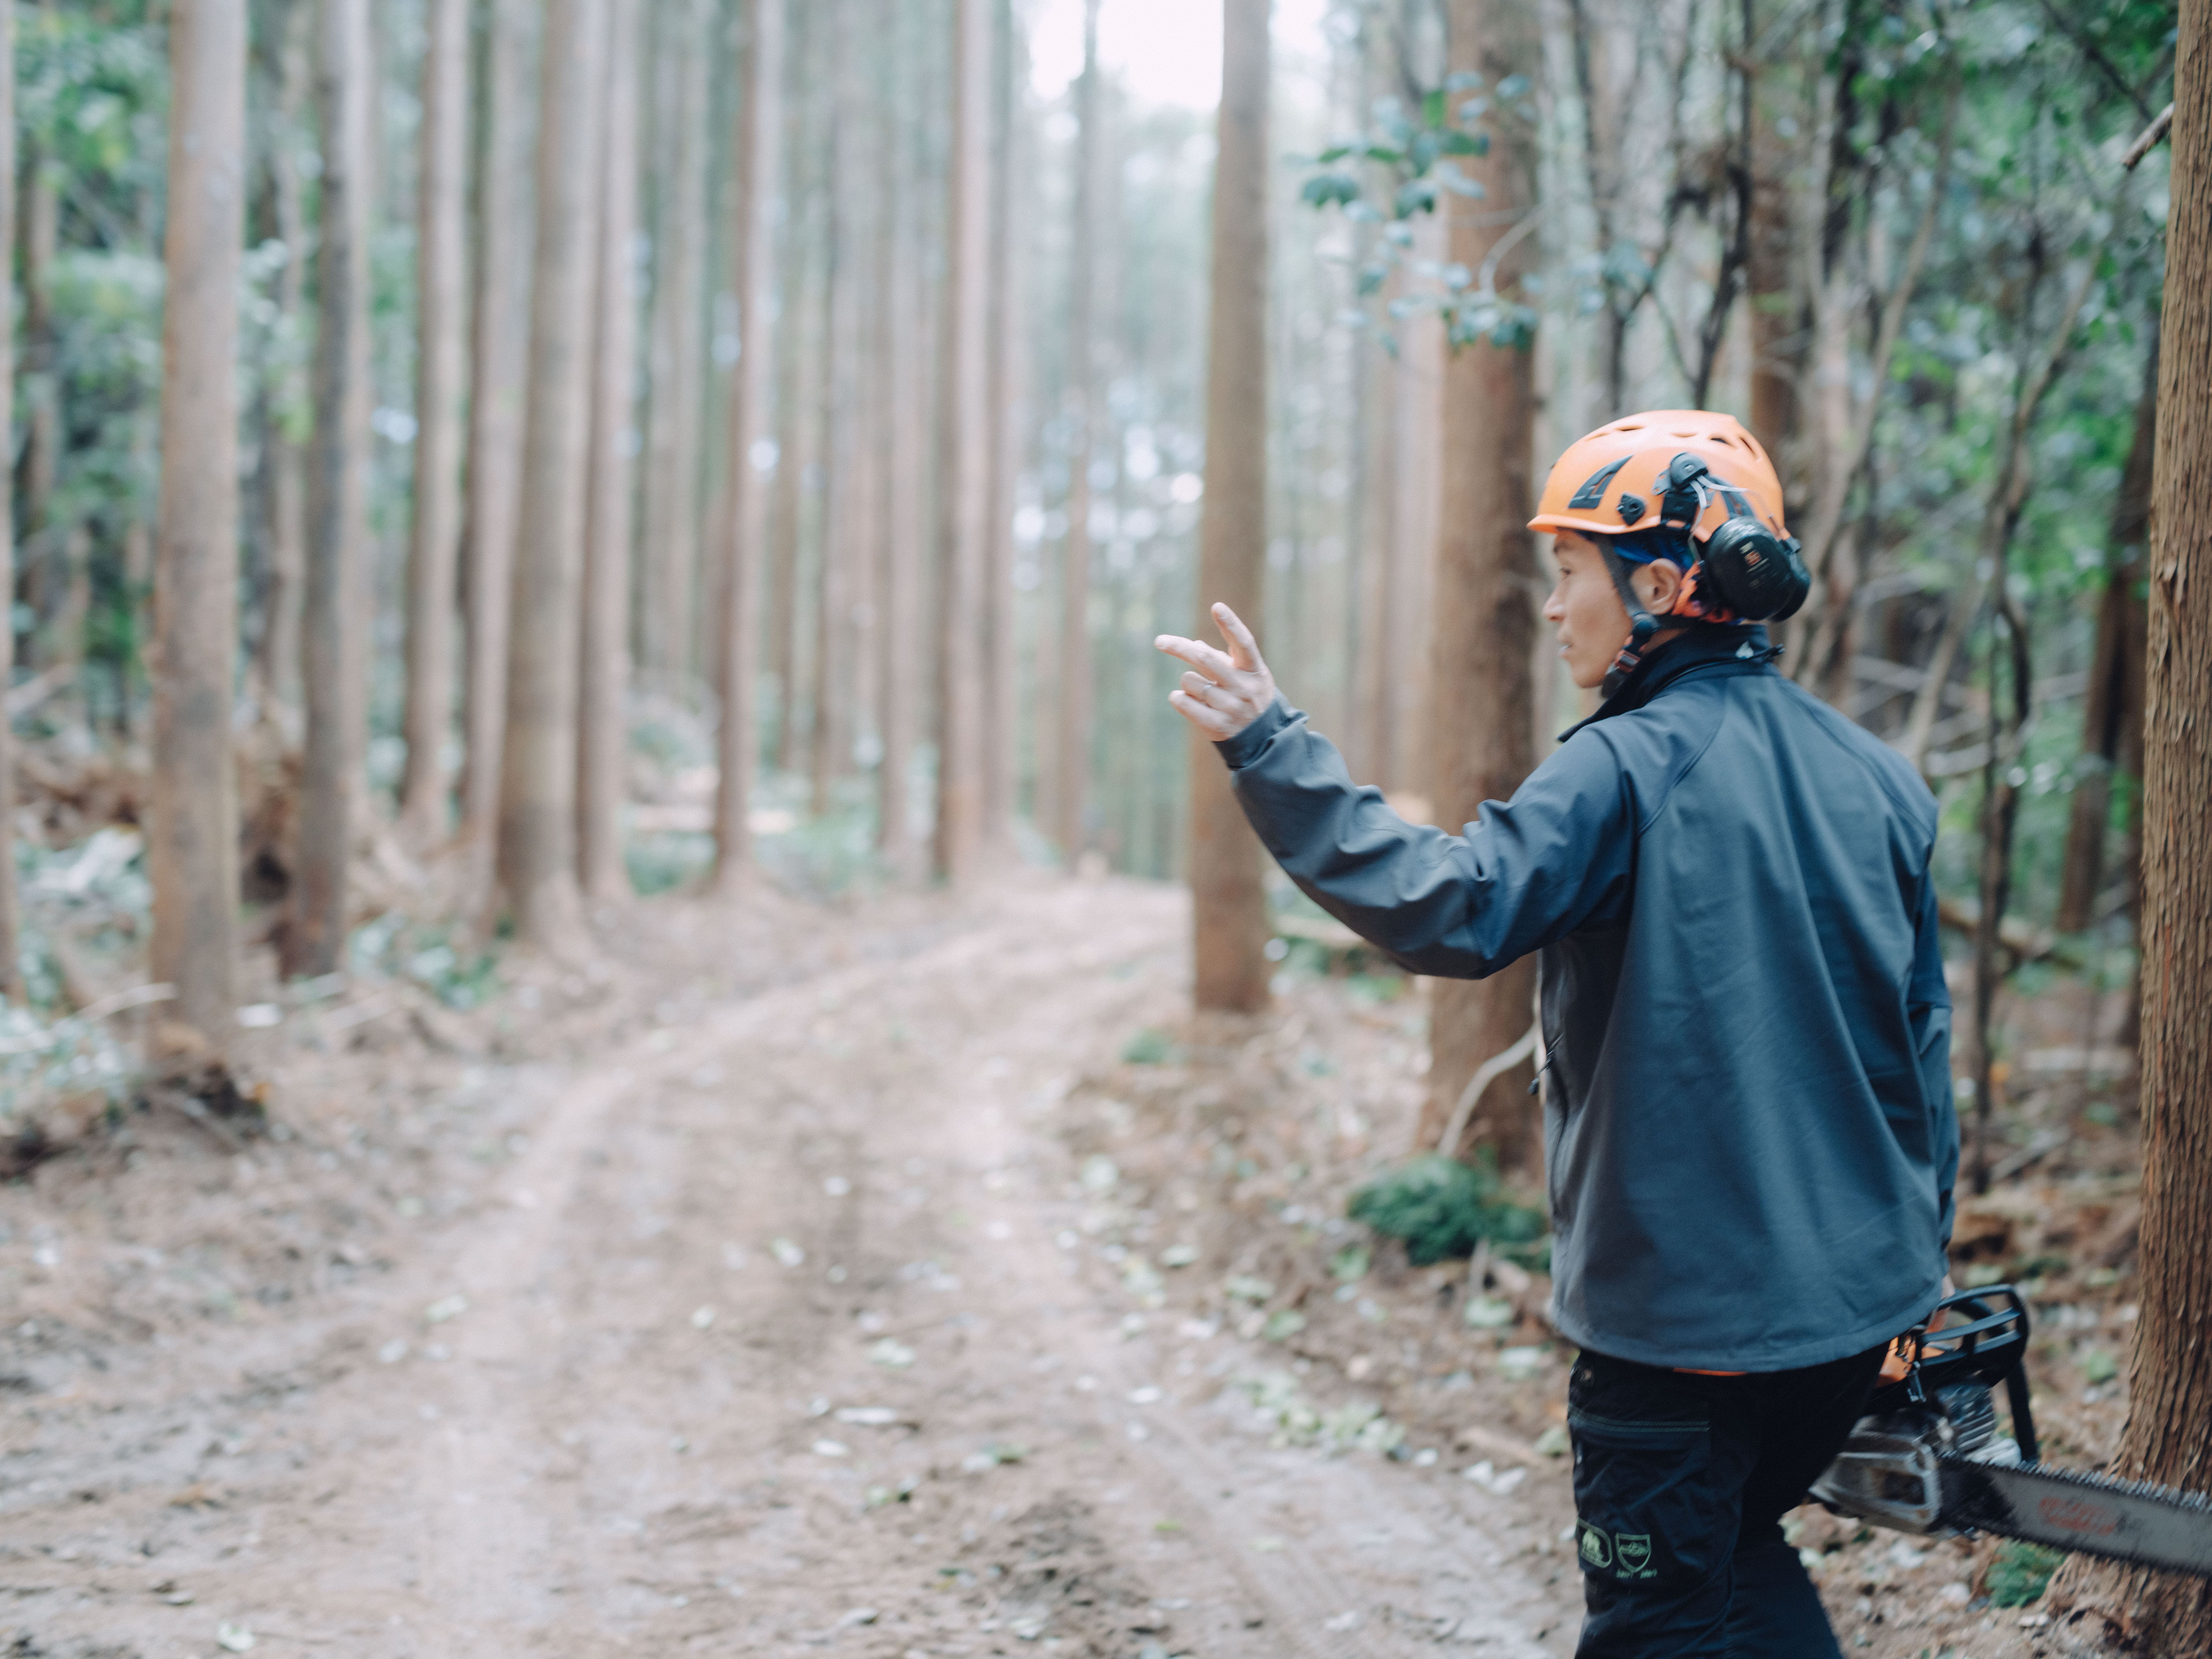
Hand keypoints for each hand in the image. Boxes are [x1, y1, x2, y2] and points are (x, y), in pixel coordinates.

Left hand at [1155, 603, 1277, 740]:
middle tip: (1160, 641)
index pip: (1244, 643)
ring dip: (1187, 681)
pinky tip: (1187, 701)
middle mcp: (1244, 687)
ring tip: (1201, 691)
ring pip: (1189, 680)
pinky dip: (1179, 698)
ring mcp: (1231, 708)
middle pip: (1205, 658)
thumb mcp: (1246, 674)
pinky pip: (1183, 702)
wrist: (1263, 739)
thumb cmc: (1250, 697)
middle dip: (1179, 647)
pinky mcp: (1217, 725)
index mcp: (1254, 670)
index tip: (1217, 607)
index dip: (1231, 624)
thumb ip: (1224, 658)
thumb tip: (1194, 646)